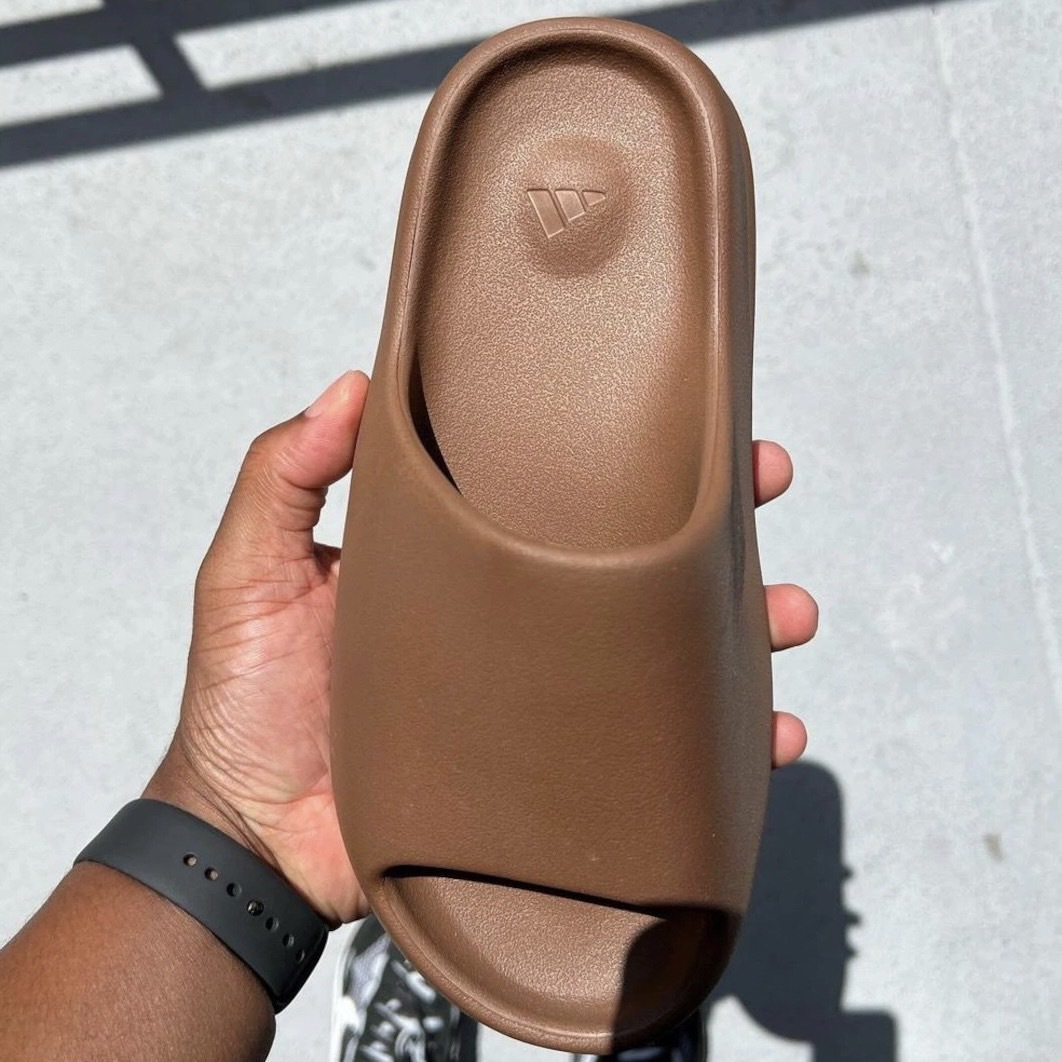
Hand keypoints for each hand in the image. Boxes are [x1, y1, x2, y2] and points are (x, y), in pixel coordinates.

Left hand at [146, 371, 816, 925]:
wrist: (253, 843)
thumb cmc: (244, 705)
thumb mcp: (248, 573)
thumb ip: (285, 475)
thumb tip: (353, 378)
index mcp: (459, 562)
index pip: (552, 488)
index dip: (612, 445)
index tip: (672, 401)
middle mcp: (515, 621)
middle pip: (628, 562)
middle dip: (708, 518)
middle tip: (764, 481)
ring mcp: (543, 700)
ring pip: (662, 653)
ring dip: (740, 630)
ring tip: (791, 613)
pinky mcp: (557, 778)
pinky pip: (655, 759)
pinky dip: (719, 754)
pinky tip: (770, 738)